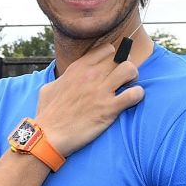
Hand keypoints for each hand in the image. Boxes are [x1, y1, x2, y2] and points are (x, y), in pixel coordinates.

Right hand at [34, 40, 144, 158]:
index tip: (112, 68)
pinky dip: (137, 96)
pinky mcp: (109, 109)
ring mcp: (101, 91)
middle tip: (123, 79)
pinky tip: (131, 101)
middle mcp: (91, 75)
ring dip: (133, 78)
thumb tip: (64, 80)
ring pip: (130, 70)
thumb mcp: (49, 88)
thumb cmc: (47, 115)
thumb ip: (61, 79)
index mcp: (78, 68)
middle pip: (121, 57)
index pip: (107, 50)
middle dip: (125, 66)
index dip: (113, 58)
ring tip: (129, 87)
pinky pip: (134, 94)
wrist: (48, 136)